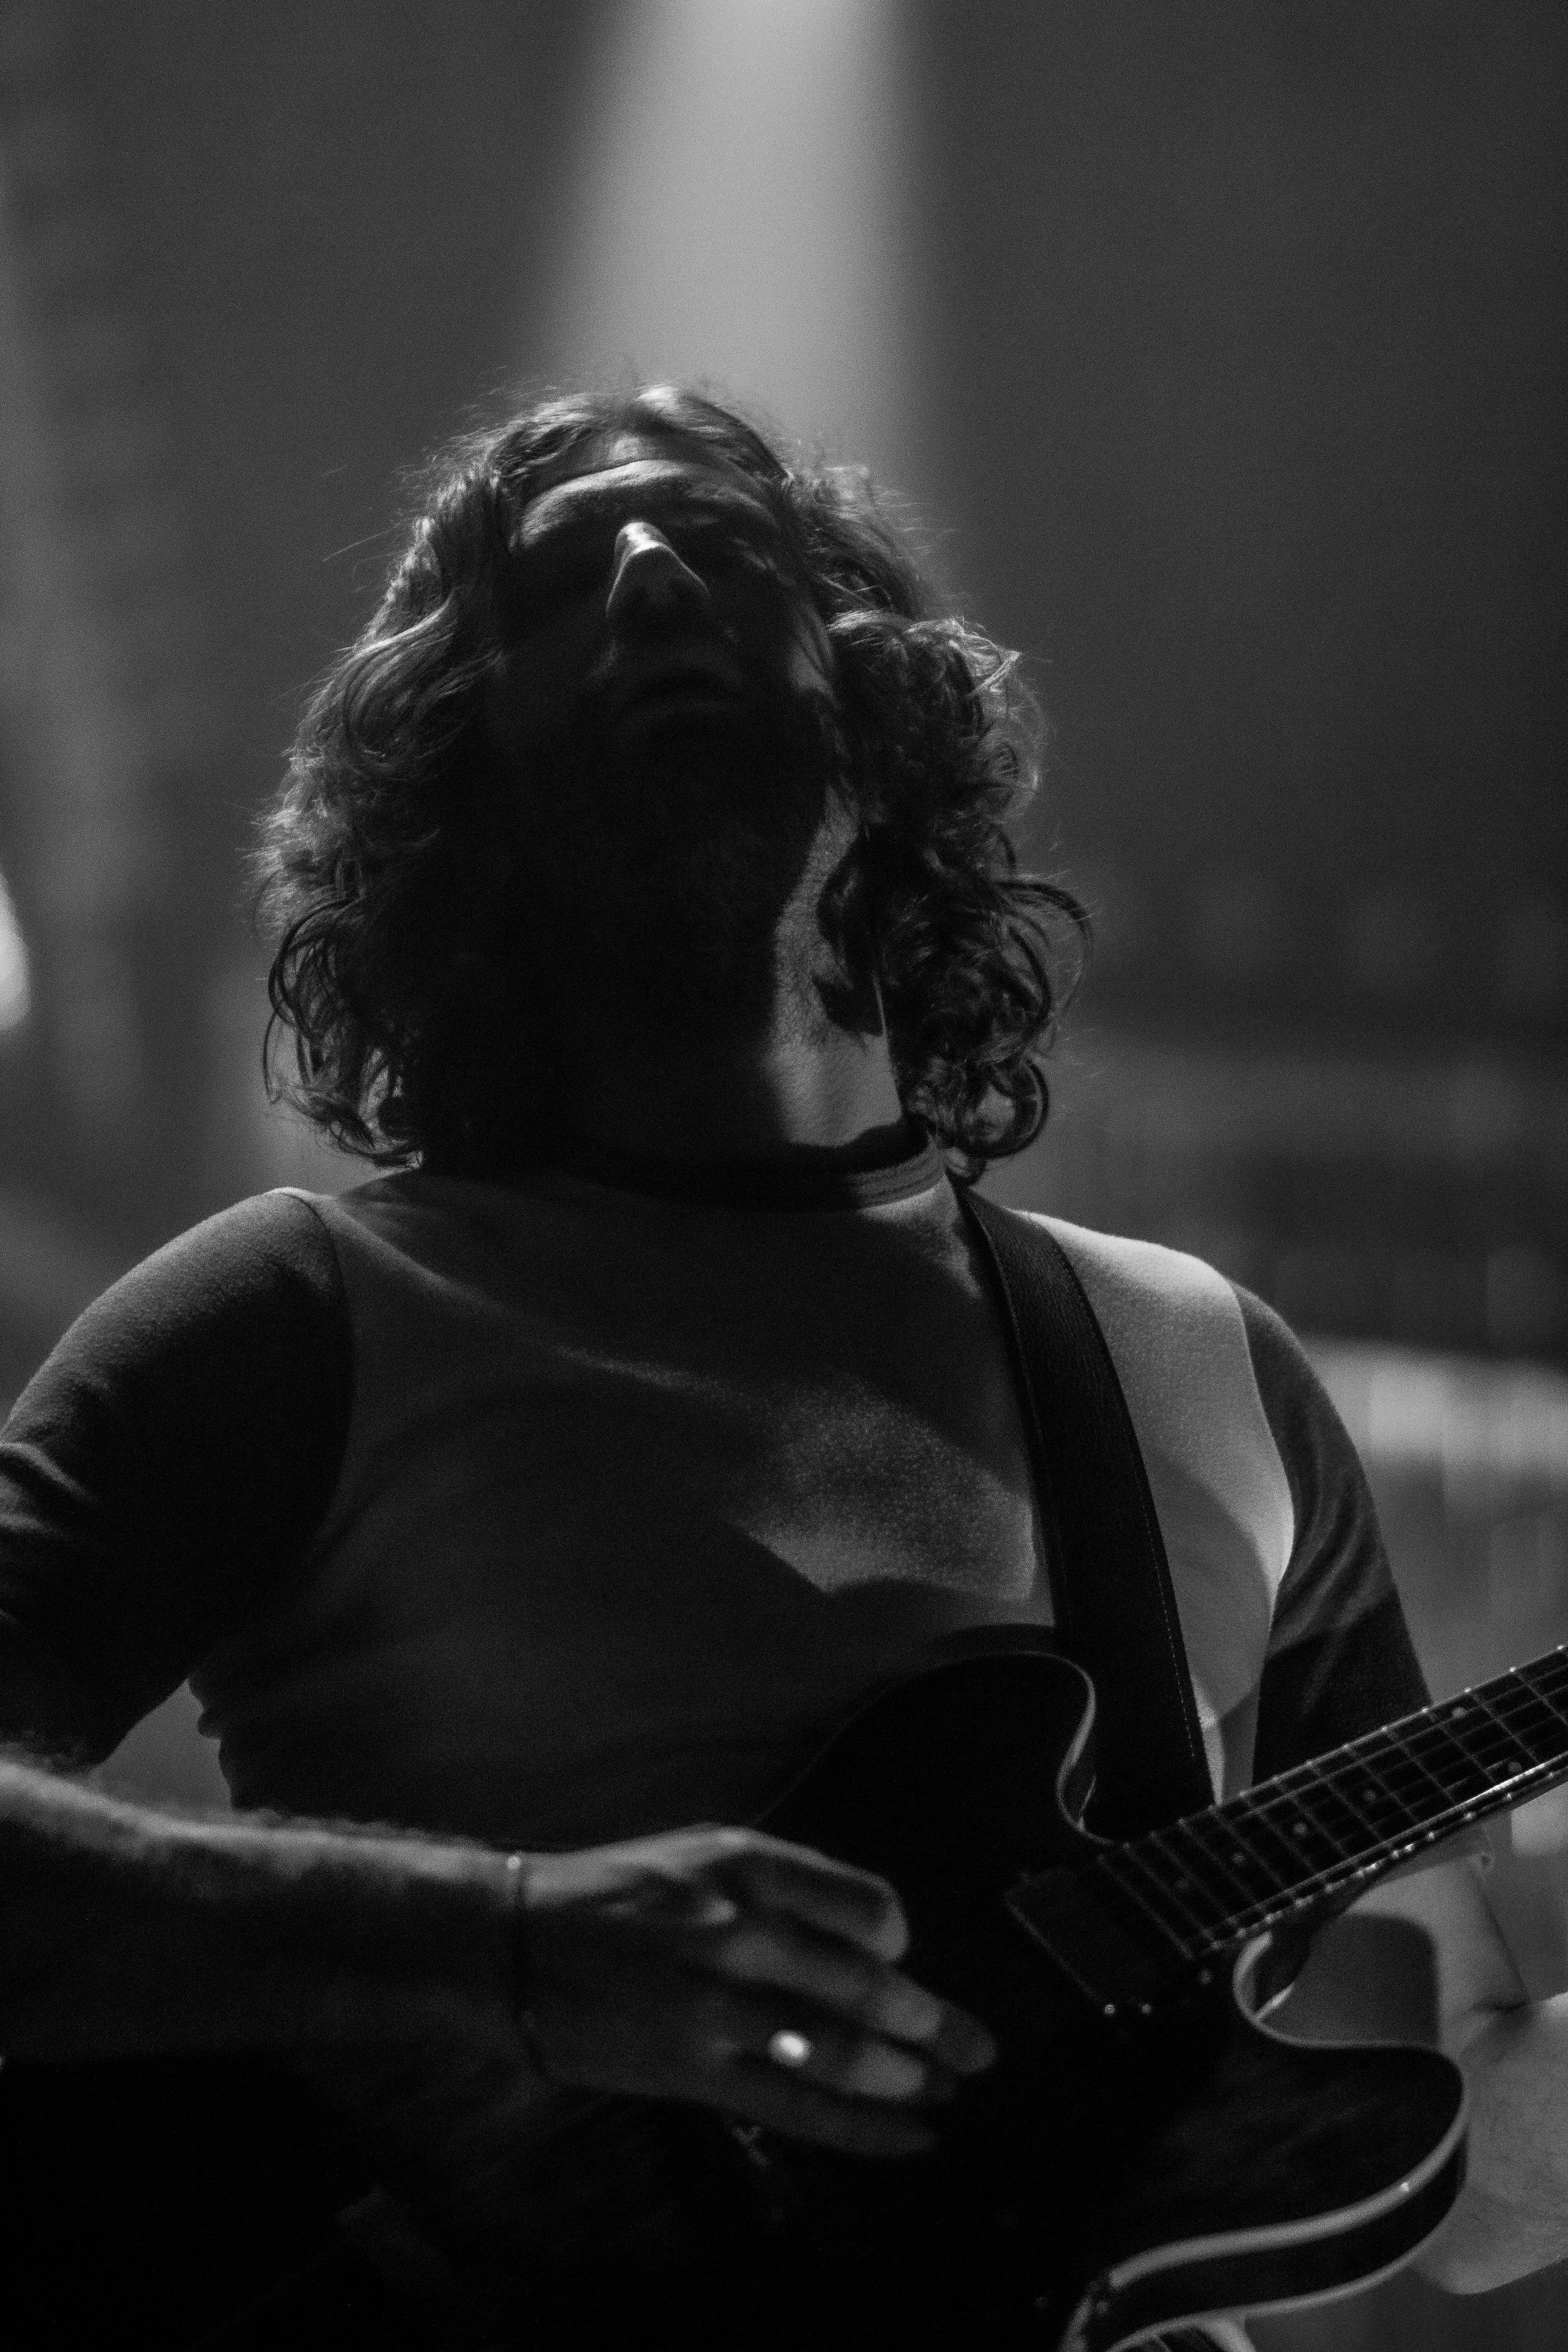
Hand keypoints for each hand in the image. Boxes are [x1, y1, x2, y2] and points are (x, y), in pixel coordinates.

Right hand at [515, 1826, 996, 2157]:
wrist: (513, 1942)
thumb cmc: (620, 1894)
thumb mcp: (702, 1853)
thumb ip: (781, 1888)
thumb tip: (870, 1940)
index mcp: (743, 1865)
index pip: (862, 1903)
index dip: (899, 1935)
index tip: (907, 1954)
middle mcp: (736, 1930)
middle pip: (863, 1984)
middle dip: (930, 2022)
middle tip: (977, 2047)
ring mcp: (714, 2006)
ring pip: (838, 2052)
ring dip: (906, 2080)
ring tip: (946, 2094)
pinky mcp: (692, 2071)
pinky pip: (795, 2109)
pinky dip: (862, 2130)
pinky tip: (908, 2138)